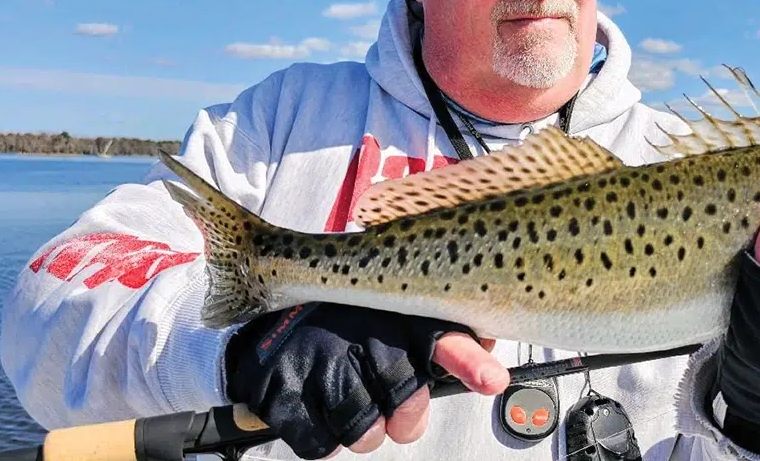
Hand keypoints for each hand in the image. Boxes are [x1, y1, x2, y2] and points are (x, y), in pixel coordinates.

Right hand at [223, 302, 509, 458]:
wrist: (267, 318)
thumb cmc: (347, 323)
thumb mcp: (399, 317)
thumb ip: (447, 338)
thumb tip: (490, 354)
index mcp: (397, 314)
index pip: (443, 338)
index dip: (469, 360)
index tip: (491, 379)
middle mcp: (360, 333)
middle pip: (406, 401)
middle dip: (405, 416)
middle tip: (392, 407)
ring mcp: (318, 361)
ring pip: (365, 431)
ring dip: (363, 429)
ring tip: (350, 401)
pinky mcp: (282, 388)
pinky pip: (320, 444)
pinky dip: (324, 438)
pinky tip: (318, 406)